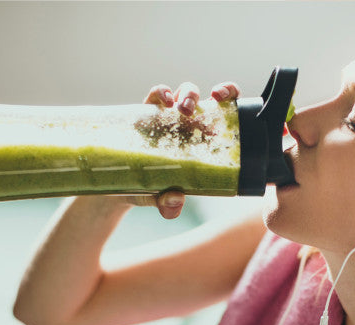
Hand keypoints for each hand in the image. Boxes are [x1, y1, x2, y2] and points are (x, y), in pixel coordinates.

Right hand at [122, 81, 241, 218]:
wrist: (123, 186)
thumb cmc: (152, 190)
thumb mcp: (162, 198)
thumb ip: (169, 203)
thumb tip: (175, 201)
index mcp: (203, 140)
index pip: (225, 112)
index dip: (231, 96)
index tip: (228, 101)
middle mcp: (190, 125)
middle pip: (207, 100)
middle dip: (212, 97)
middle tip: (201, 111)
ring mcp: (169, 117)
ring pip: (185, 91)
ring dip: (187, 94)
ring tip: (181, 109)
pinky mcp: (148, 112)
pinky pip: (157, 95)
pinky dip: (161, 93)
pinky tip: (163, 101)